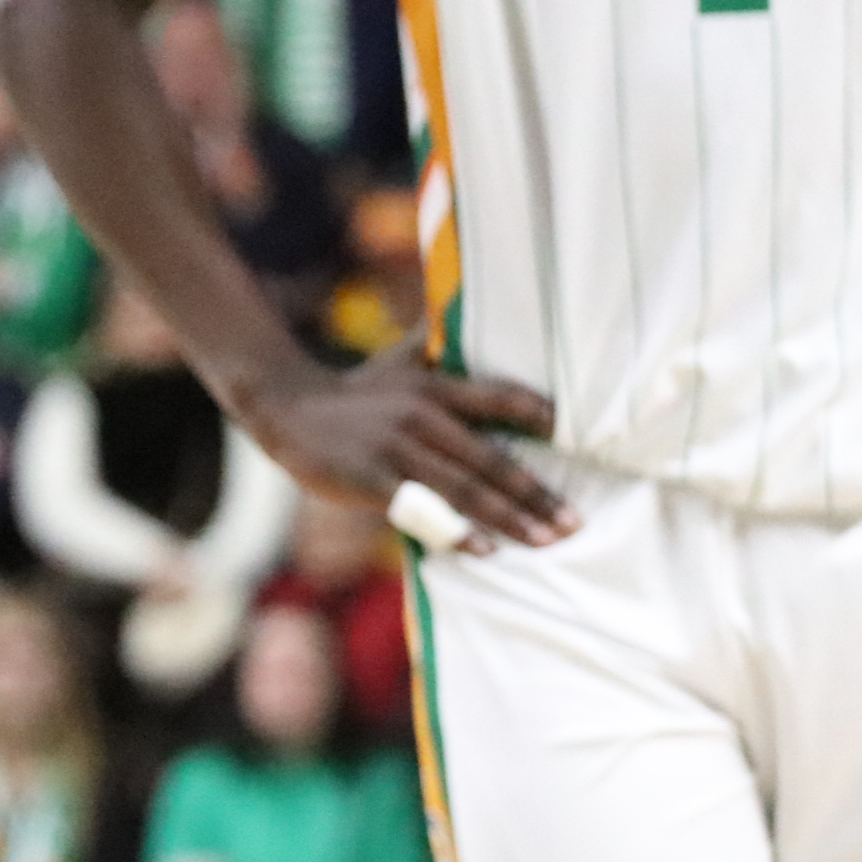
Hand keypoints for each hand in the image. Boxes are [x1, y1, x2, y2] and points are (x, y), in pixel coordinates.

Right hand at [236, 339, 569, 548]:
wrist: (284, 406)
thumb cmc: (352, 390)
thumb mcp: (396, 361)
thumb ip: (437, 347)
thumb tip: (471, 311)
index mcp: (431, 386)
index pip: (498, 398)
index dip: (537, 417)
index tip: (577, 441)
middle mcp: (420, 416)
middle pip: (491, 459)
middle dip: (537, 494)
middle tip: (575, 522)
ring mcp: (395, 449)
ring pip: (465, 488)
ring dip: (510, 517)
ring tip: (546, 540)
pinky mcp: (370, 479)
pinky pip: (422, 510)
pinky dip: (455, 531)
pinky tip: (483, 549)